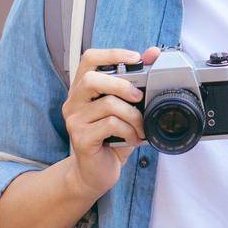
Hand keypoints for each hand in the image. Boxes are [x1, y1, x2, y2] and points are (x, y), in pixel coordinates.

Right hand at [63, 46, 160, 198]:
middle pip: (91, 79)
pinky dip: (129, 130)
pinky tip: (132, 138)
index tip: (136, 57)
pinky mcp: (80, 138)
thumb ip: (135, 82)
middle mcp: (73, 102)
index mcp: (83, 90)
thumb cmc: (111, 138)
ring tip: (140, 126)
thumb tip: (153, 53)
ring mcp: (74, 120)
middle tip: (138, 96)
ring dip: (132, 114)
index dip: (111, 54)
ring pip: (107, 104)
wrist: (96, 173)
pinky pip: (110, 125)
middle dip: (121, 84)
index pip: (89, 59)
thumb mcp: (125, 109)